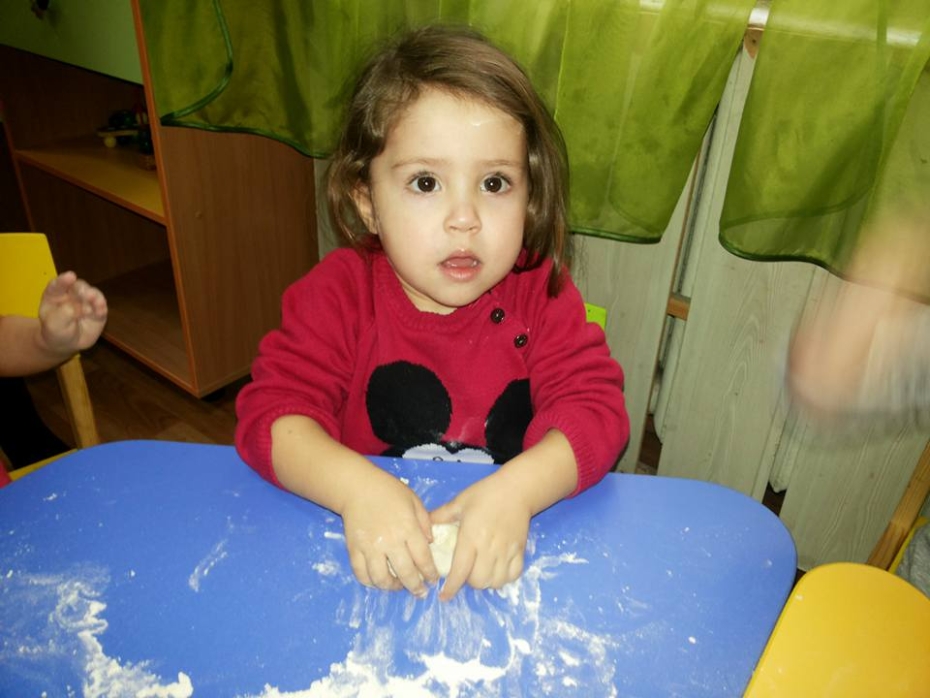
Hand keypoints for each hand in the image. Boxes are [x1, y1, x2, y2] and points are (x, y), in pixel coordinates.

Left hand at [38, 272, 107, 354]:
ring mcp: (86, 302)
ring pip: (93, 294)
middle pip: (78, 287)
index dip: (64, 280)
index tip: (70, 277)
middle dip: (82, 289)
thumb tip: (76, 308)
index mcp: (56, 294)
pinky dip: (102, 307)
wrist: (66, 344)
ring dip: (94, 296)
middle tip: (85, 294)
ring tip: (93, 299)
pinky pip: (102, 307)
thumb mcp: (53, 324)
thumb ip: (63, 314)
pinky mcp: (98, 312)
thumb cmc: (55, 331)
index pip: (58, 285)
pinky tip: (100, 311)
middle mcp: (72, 295)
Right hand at [340, 468, 437, 596]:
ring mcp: (370, 547)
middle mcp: (389, 541)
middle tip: (420, 592)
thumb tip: (431, 542)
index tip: (433, 580)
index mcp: (407, 528)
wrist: (357, 487)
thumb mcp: (414, 501)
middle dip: (415, 587)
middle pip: (405, 573)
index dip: (430, 573)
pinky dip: (370, 582)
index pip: (423, 558)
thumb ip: (425, 522)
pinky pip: (361, 573)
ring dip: (392, 587)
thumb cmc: (388, 491)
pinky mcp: (354, 549)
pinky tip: (378, 581)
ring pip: (381, 578)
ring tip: (399, 587)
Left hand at [430, 473, 531, 600]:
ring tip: (481, 572)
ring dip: (486, 582)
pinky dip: (504, 578)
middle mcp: (489, 548)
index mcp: (471, 537)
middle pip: (479, 581)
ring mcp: (507, 551)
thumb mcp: (460, 502)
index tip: (444, 596)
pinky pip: (513, 575)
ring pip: (496, 582)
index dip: (451, 587)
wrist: (517, 489)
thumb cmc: (486, 494)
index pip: (460, 570)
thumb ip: (441, 515)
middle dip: (469, 582)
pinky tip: (497, 570)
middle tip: (465, 572)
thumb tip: (424, 526)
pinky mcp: (520, 551)